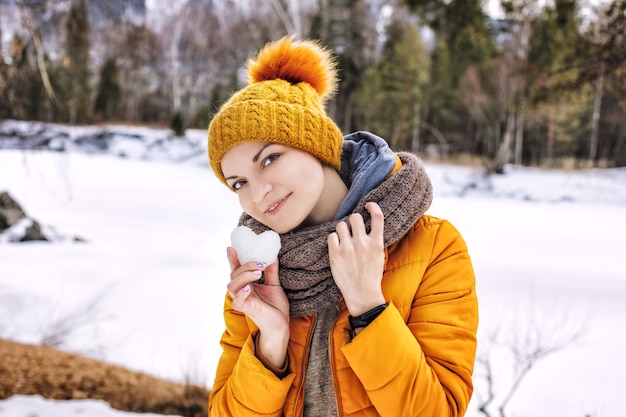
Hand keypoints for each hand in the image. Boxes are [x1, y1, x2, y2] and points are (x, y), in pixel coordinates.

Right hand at [226, 247, 289, 367]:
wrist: (281, 325)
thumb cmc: (275, 307)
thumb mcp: (274, 284)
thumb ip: (271, 270)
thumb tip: (271, 254)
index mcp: (247, 285)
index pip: (237, 270)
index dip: (233, 259)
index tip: (231, 247)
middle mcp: (242, 292)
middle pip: (234, 275)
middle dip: (245, 266)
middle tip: (260, 263)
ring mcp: (242, 301)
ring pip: (232, 286)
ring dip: (244, 276)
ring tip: (258, 273)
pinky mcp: (246, 310)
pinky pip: (237, 301)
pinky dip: (242, 292)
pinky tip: (249, 288)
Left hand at [327, 202, 385, 315]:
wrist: (362, 294)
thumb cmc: (371, 275)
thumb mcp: (379, 255)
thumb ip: (374, 239)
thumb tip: (367, 222)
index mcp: (377, 243)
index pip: (378, 216)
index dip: (372, 206)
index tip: (367, 205)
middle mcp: (363, 244)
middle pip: (355, 217)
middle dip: (353, 221)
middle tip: (352, 229)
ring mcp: (348, 249)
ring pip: (341, 225)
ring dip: (342, 229)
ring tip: (344, 239)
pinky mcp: (335, 255)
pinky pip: (331, 236)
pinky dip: (333, 239)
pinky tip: (337, 246)